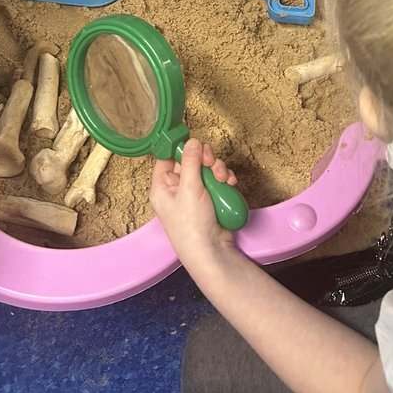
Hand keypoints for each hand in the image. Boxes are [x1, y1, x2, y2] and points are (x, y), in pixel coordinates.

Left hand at [149, 140, 238, 265]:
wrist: (212, 251)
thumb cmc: (192, 226)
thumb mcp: (189, 190)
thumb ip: (190, 162)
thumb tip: (192, 141)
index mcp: (162, 186)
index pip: (167, 157)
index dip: (180, 147)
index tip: (194, 141)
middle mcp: (177, 187)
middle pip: (190, 159)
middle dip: (205, 159)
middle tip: (211, 164)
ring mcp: (195, 192)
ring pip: (207, 167)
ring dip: (218, 169)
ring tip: (224, 179)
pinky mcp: (210, 196)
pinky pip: (217, 178)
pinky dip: (225, 178)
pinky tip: (230, 184)